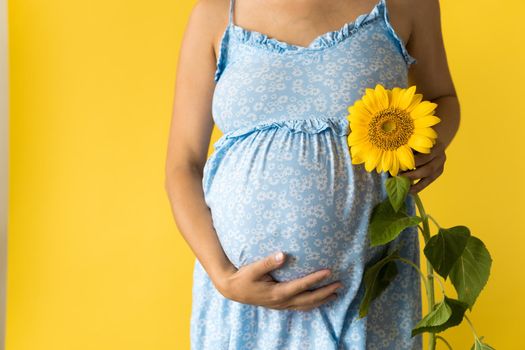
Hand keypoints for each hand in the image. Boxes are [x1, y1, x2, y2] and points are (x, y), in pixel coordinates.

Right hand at [215, 252, 343, 310]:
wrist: (232, 289)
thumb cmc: (243, 277)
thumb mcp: (253, 268)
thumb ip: (268, 262)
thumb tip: (283, 254)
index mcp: (277, 292)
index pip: (301, 286)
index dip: (316, 279)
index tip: (329, 272)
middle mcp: (281, 301)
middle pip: (308, 299)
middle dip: (325, 292)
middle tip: (340, 285)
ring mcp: (281, 305)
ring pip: (306, 305)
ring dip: (321, 300)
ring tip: (335, 294)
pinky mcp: (279, 304)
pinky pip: (300, 306)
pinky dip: (312, 304)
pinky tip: (318, 300)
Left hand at [400, 138, 446, 193]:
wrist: (431, 141)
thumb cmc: (418, 139)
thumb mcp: (414, 140)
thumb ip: (408, 148)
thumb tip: (393, 157)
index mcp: (436, 146)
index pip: (424, 156)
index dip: (412, 162)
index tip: (399, 166)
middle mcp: (441, 156)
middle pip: (428, 168)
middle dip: (412, 174)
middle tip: (399, 177)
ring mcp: (441, 165)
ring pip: (429, 176)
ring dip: (415, 183)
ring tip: (403, 187)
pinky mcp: (439, 172)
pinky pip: (428, 181)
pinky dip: (418, 187)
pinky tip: (409, 191)